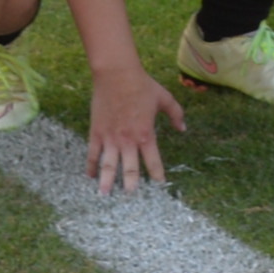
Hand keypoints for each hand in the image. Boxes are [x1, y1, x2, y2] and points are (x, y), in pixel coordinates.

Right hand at [83, 64, 183, 193]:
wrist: (116, 75)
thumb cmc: (142, 86)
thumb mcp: (164, 98)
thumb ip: (176, 114)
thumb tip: (183, 128)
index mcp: (146, 134)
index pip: (153, 160)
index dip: (156, 174)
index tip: (158, 185)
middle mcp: (128, 140)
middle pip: (129, 168)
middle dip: (130, 184)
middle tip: (130, 197)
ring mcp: (110, 138)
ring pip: (108, 164)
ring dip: (107, 180)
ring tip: (104, 194)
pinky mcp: (96, 132)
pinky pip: (93, 153)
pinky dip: (91, 165)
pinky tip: (90, 176)